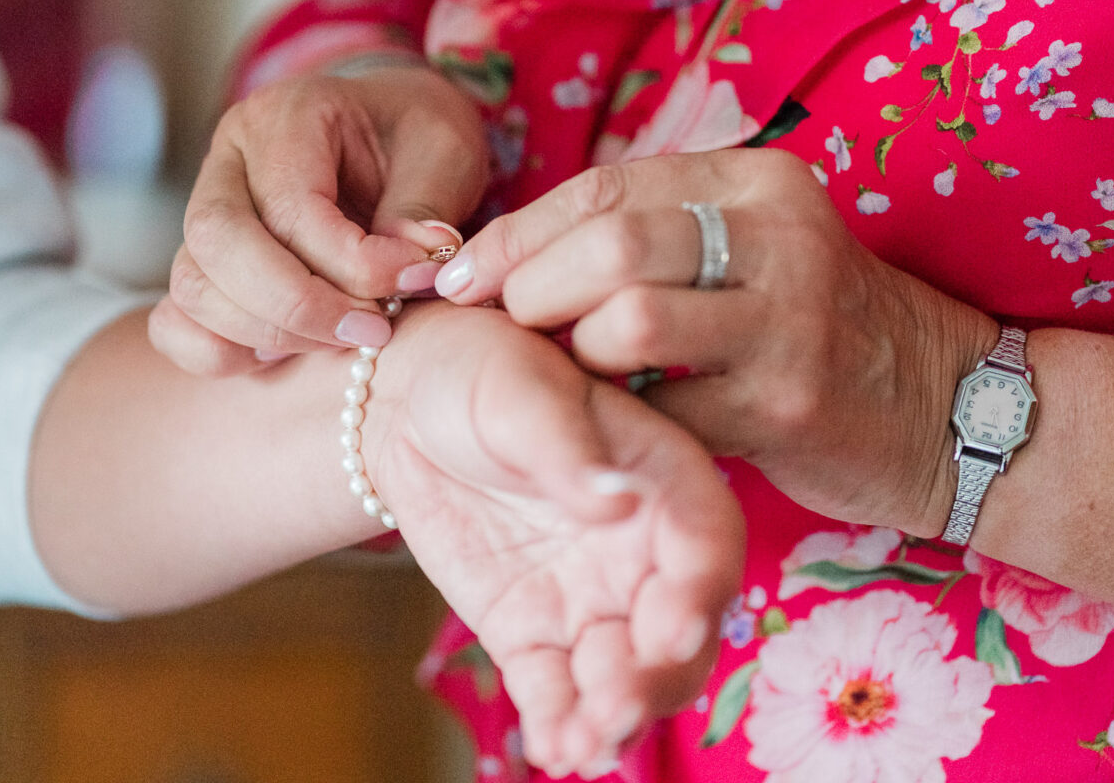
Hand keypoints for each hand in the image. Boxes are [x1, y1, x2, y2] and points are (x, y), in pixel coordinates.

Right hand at [150, 64, 489, 374]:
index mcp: (285, 116)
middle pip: (219, 243)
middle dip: (298, 305)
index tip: (416, 282)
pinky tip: (286, 356)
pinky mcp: (203, 264)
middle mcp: (229, 159)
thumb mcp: (444, 150)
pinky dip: (219, 351)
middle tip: (372, 331)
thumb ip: (425, 204)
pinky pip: (175, 322)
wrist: (396, 138)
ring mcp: (205, 212)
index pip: (292, 207)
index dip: (353, 263)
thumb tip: (414, 259)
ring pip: (194, 286)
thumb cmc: (417, 140)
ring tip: (346, 339)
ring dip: (268, 332)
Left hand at [366, 302, 743, 776]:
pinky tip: (553, 750)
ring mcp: (592, 598)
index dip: (699, 588)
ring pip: (624, 673)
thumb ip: (568, 445)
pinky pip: (557, 689)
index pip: (705, 539)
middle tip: (618, 708)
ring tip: (584, 743)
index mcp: (663, 475)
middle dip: (658, 676)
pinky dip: (559, 723)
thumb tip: (616, 500)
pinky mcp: (536, 633)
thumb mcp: (521, 386)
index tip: (672, 628)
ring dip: (615, 717)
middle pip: (678, 627)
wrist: (408, 401)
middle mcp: (642, 548)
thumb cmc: (481, 368)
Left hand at [434, 150, 997, 537]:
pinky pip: (660, 409)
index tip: (460, 275)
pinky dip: (617, 419)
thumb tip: (506, 254)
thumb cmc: (810, 323)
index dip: (517, 233)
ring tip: (567, 373)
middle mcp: (779, 234)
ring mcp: (789, 319)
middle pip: (609, 245)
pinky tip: (612, 422)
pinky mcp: (789, 403)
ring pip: (628, 320)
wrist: (944, 404)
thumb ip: (652, 235)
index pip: (603, 188)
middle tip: (501, 329)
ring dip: (572, 354)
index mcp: (757, 180)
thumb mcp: (750, 248)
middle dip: (530, 289)